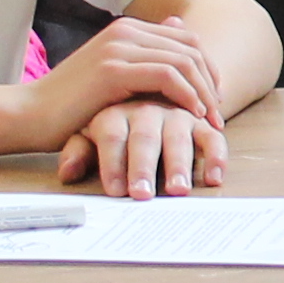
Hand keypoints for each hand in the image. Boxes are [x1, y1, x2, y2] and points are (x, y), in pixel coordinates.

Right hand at [18, 16, 223, 150]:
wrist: (29, 115)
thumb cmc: (70, 106)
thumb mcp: (112, 81)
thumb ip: (144, 65)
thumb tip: (176, 45)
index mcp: (126, 29)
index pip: (186, 39)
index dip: (208, 68)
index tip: (215, 99)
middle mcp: (125, 31)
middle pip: (191, 47)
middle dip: (212, 81)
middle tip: (219, 113)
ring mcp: (119, 47)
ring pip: (184, 60)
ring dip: (204, 92)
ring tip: (210, 120)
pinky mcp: (113, 70)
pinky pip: (167, 75)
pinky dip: (187, 95)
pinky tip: (193, 115)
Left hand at [58, 96, 219, 197]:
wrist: (145, 89)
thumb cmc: (113, 125)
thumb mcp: (88, 134)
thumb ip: (78, 152)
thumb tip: (67, 173)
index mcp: (114, 112)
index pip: (112, 136)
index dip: (112, 163)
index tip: (115, 191)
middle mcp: (146, 110)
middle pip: (144, 137)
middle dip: (143, 167)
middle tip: (142, 194)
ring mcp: (175, 113)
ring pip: (178, 137)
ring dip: (179, 164)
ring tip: (178, 190)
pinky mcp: (200, 121)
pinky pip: (211, 136)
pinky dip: (216, 156)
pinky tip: (215, 177)